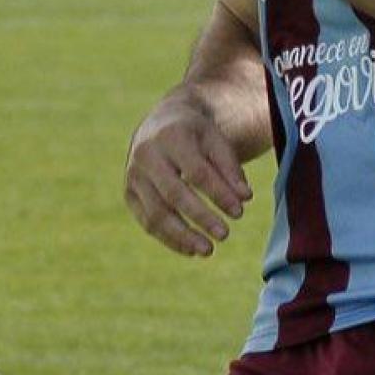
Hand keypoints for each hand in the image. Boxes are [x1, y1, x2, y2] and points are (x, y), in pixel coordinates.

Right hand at [125, 85, 252, 257]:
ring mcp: (133, 175)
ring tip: (208, 250)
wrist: (159, 124)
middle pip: (174, 193)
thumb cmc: (194, 135)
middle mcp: (146, 155)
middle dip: (201, 217)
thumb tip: (244, 198)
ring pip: (156, 213)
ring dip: (182, 236)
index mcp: (170, 136)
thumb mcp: (215, 139)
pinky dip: (169, 239)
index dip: (218, 194)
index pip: (196, 171)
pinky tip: (191, 250)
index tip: (239, 212)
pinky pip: (147, 222)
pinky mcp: (129, 193)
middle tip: (224, 235)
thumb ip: (230, 167)